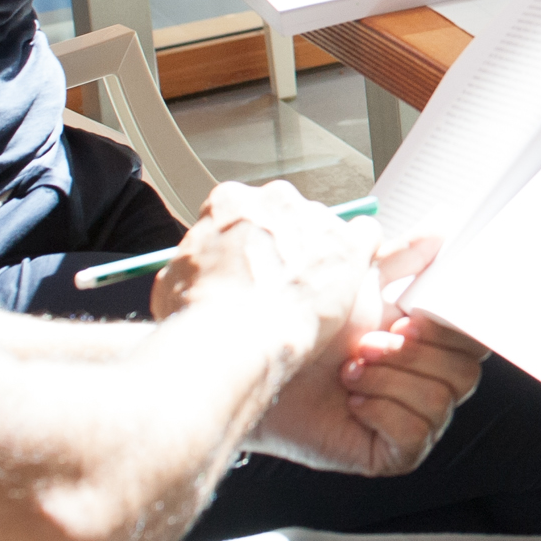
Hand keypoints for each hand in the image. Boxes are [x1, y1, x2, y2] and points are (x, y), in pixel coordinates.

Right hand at [149, 180, 376, 375]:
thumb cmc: (200, 318)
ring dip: (317, 254)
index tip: (246, 265)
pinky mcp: (349, 244)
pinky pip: (366, 234)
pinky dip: (360, 253)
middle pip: (285, 215)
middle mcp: (275, 199)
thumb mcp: (174, 280)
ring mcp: (316, 218)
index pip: (242, 210)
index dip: (244, 242)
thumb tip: (201, 267)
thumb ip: (197, 262)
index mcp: (230, 201)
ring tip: (306, 296)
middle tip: (276, 283)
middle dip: (282, 244)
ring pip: (322, 227)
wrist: (235, 341)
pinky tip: (347, 278)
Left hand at [243, 235, 484, 478]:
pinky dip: (379, 410)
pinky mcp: (394, 453)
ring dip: (388, 379)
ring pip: (441, 400)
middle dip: (409, 353)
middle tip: (366, 342)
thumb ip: (407, 255)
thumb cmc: (304, 328)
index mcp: (427, 344)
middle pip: (465, 372)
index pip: (473, 340)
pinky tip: (350, 400)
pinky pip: (416, 433)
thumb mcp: (359, 279)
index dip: (448, 329)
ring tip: (350, 368)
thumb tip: (444, 225)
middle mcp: (426, 383)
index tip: (411, 317)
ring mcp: (413, 419)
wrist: (258, 369)